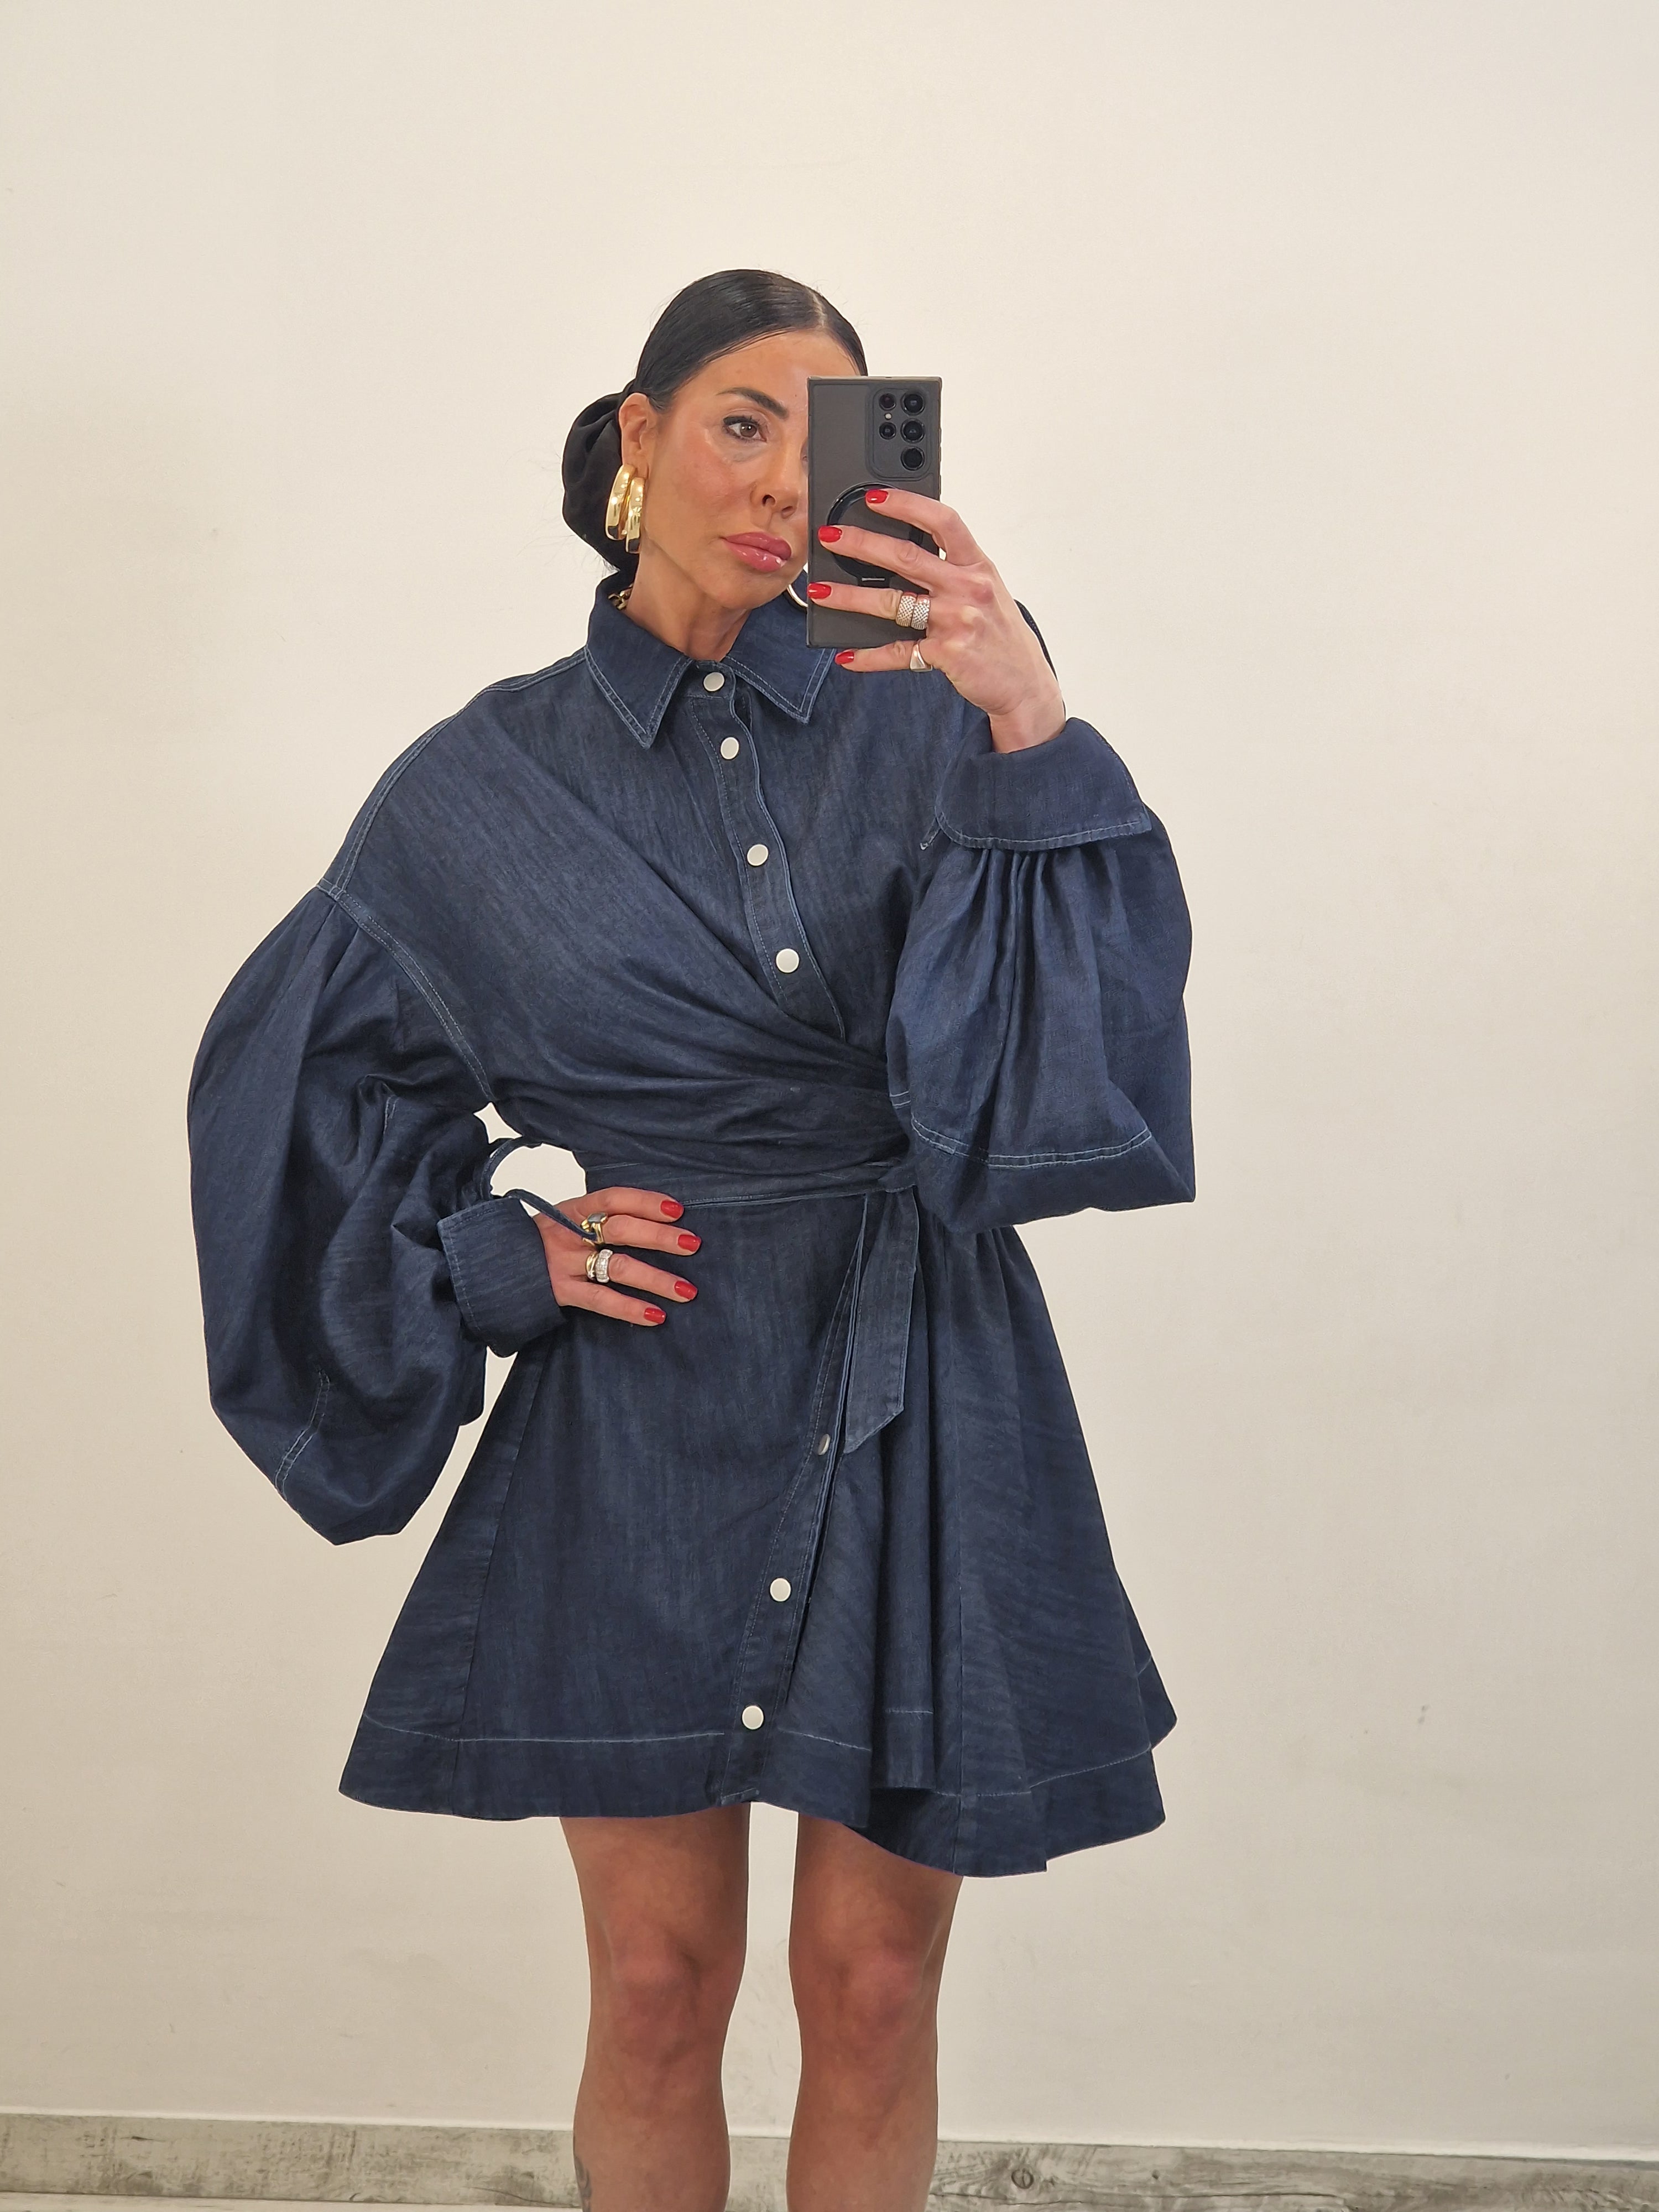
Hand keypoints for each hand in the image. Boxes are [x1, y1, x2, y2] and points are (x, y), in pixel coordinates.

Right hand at [531, 1186, 699, 1326]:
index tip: (677, 1209)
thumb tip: (652, 1221)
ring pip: (618, 1267)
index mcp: (572, 1209)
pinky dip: (631, 1308)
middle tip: (693, 1244)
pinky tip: (656, 1315)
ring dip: (656, 1279)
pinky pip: (602, 1300)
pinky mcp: (560, 1292)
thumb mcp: (564, 1221)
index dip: (646, 1202)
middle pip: (621, 1229)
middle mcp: (569, 1233)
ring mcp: (564, 1263)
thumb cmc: (540, 1242)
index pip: (614, 1199)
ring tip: (687, 1290)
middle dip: (660, 1236)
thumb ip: (597, 1220)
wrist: (494, 1267)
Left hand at [809, 489, 1067, 752]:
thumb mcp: (984, 590)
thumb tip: (898, 553)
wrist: (1025, 683)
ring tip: (819, 592)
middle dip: (862, 544)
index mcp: (977, 565)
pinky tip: (846, 657)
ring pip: (893, 603)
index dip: (907, 504)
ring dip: (850, 597)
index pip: (943, 521)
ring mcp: (956, 622)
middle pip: (907, 558)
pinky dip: (869, 657)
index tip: (873, 496)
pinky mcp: (946, 655)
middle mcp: (968, 588)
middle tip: (829, 536)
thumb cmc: (999, 633)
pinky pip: (898, 653)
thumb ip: (951, 569)